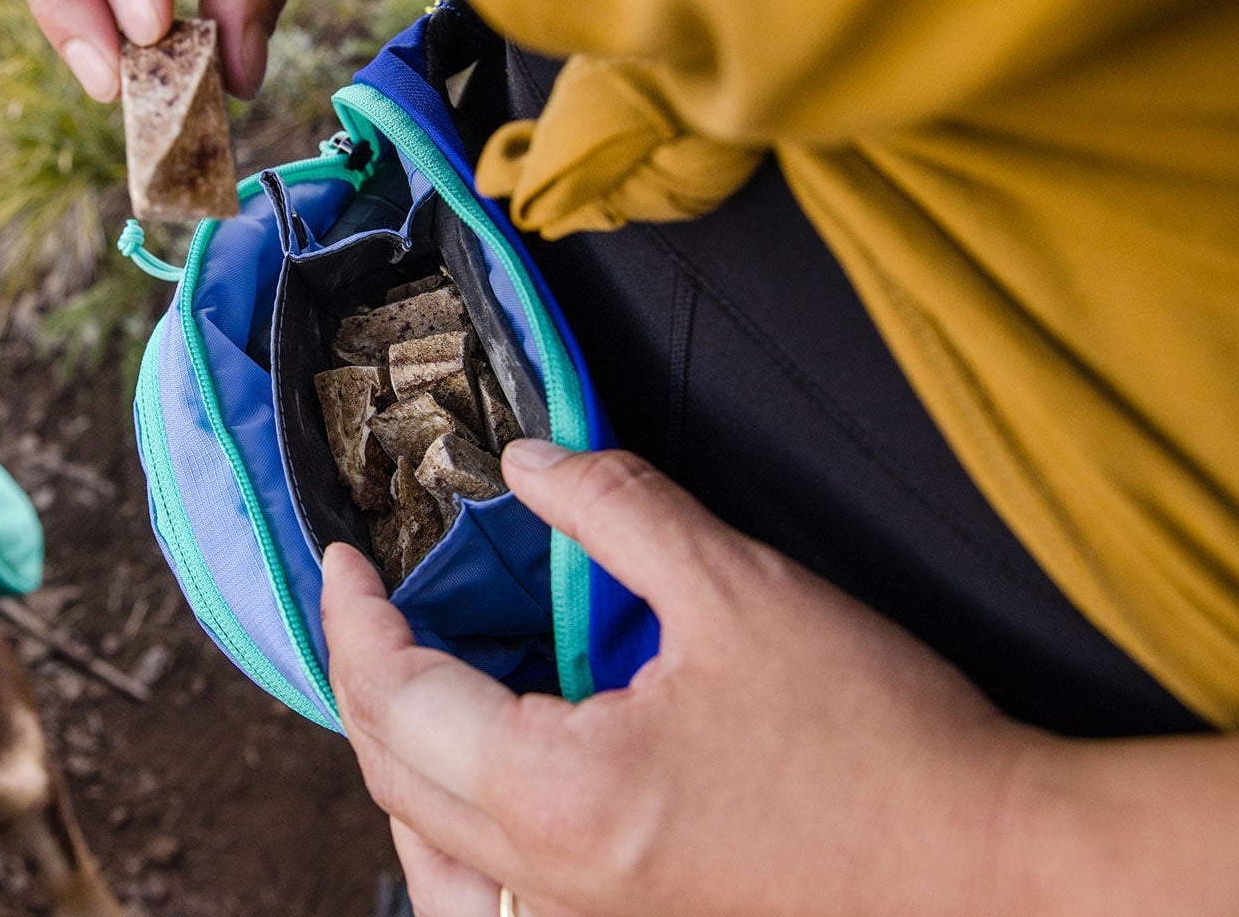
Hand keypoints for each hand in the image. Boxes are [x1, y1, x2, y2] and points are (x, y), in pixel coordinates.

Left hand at [323, 440, 1044, 915]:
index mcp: (558, 794)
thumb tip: (526, 461)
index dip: (354, 616)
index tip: (344, 558)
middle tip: (365, 602)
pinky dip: (449, 836)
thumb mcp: (737, 588)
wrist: (989, 866)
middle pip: (391, 774)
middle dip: (359, 676)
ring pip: (424, 855)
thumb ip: (614, 508)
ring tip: (403, 687)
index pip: (394, 696)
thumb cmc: (881, 741)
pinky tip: (475, 787)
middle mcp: (548, 878)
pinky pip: (483, 899)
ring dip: (393, 765)